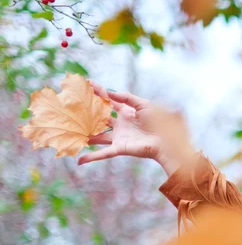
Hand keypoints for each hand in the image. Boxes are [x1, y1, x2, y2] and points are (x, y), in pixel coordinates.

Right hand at [77, 82, 195, 176]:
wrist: (168, 141)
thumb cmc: (160, 123)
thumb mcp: (143, 105)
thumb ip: (126, 97)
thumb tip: (109, 92)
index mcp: (128, 113)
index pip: (110, 101)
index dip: (99, 93)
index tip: (87, 84)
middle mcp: (121, 125)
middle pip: (100, 118)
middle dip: (87, 114)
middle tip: (73, 107)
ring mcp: (119, 137)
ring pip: (98, 136)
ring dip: (85, 135)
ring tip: (70, 132)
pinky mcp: (120, 148)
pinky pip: (103, 153)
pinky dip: (91, 157)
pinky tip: (79, 160)